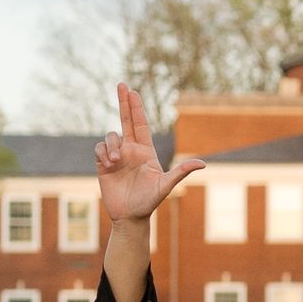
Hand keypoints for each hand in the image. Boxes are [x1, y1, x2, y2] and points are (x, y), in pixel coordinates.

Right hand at [95, 83, 205, 224]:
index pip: (140, 124)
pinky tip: (109, 165)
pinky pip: (99, 149)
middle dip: (124, 102)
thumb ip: (181, 172)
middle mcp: (130, 150)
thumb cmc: (149, 202)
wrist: (130, 217)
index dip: (136, 107)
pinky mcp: (103, 164)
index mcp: (145, 151)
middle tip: (121, 84)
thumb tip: (203, 163)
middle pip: (126, 120)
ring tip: (116, 162)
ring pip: (110, 137)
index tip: (132, 91)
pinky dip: (103, 152)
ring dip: (112, 146)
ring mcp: (116, 156)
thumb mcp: (165, 186)